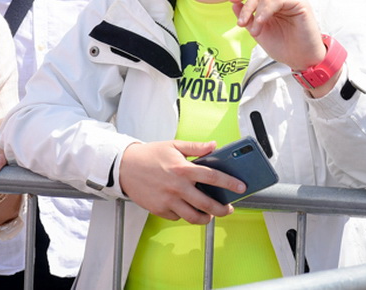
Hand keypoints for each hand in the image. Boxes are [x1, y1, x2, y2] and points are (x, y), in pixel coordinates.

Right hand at [118, 140, 238, 223]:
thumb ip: (195, 147)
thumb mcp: (173, 145)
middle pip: (207, 204)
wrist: (124, 166)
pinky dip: (184, 214)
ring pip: (193, 217)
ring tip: (210, 214)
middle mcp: (177, 187)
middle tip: (228, 209)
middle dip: (222, 209)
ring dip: (206, 218)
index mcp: (183, 169)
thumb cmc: (149, 155)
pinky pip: (177, 217)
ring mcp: (168, 200)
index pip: (213, 177)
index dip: (230, 183)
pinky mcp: (159, 210)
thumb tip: (214, 146)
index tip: (241, 187)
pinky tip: (186, 208)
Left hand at [228, 0, 324, 72]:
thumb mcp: (258, 32)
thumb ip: (247, 18)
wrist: (301, 60)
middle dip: (247, 6)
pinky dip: (266, 10)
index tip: (231, 0)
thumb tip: (234, 3)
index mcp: (271, 5)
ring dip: (255, 12)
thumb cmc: (283, 47)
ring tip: (254, 31)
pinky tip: (261, 22)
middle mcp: (281, 0)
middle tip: (241, 23)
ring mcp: (290, 1)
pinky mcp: (300, 4)